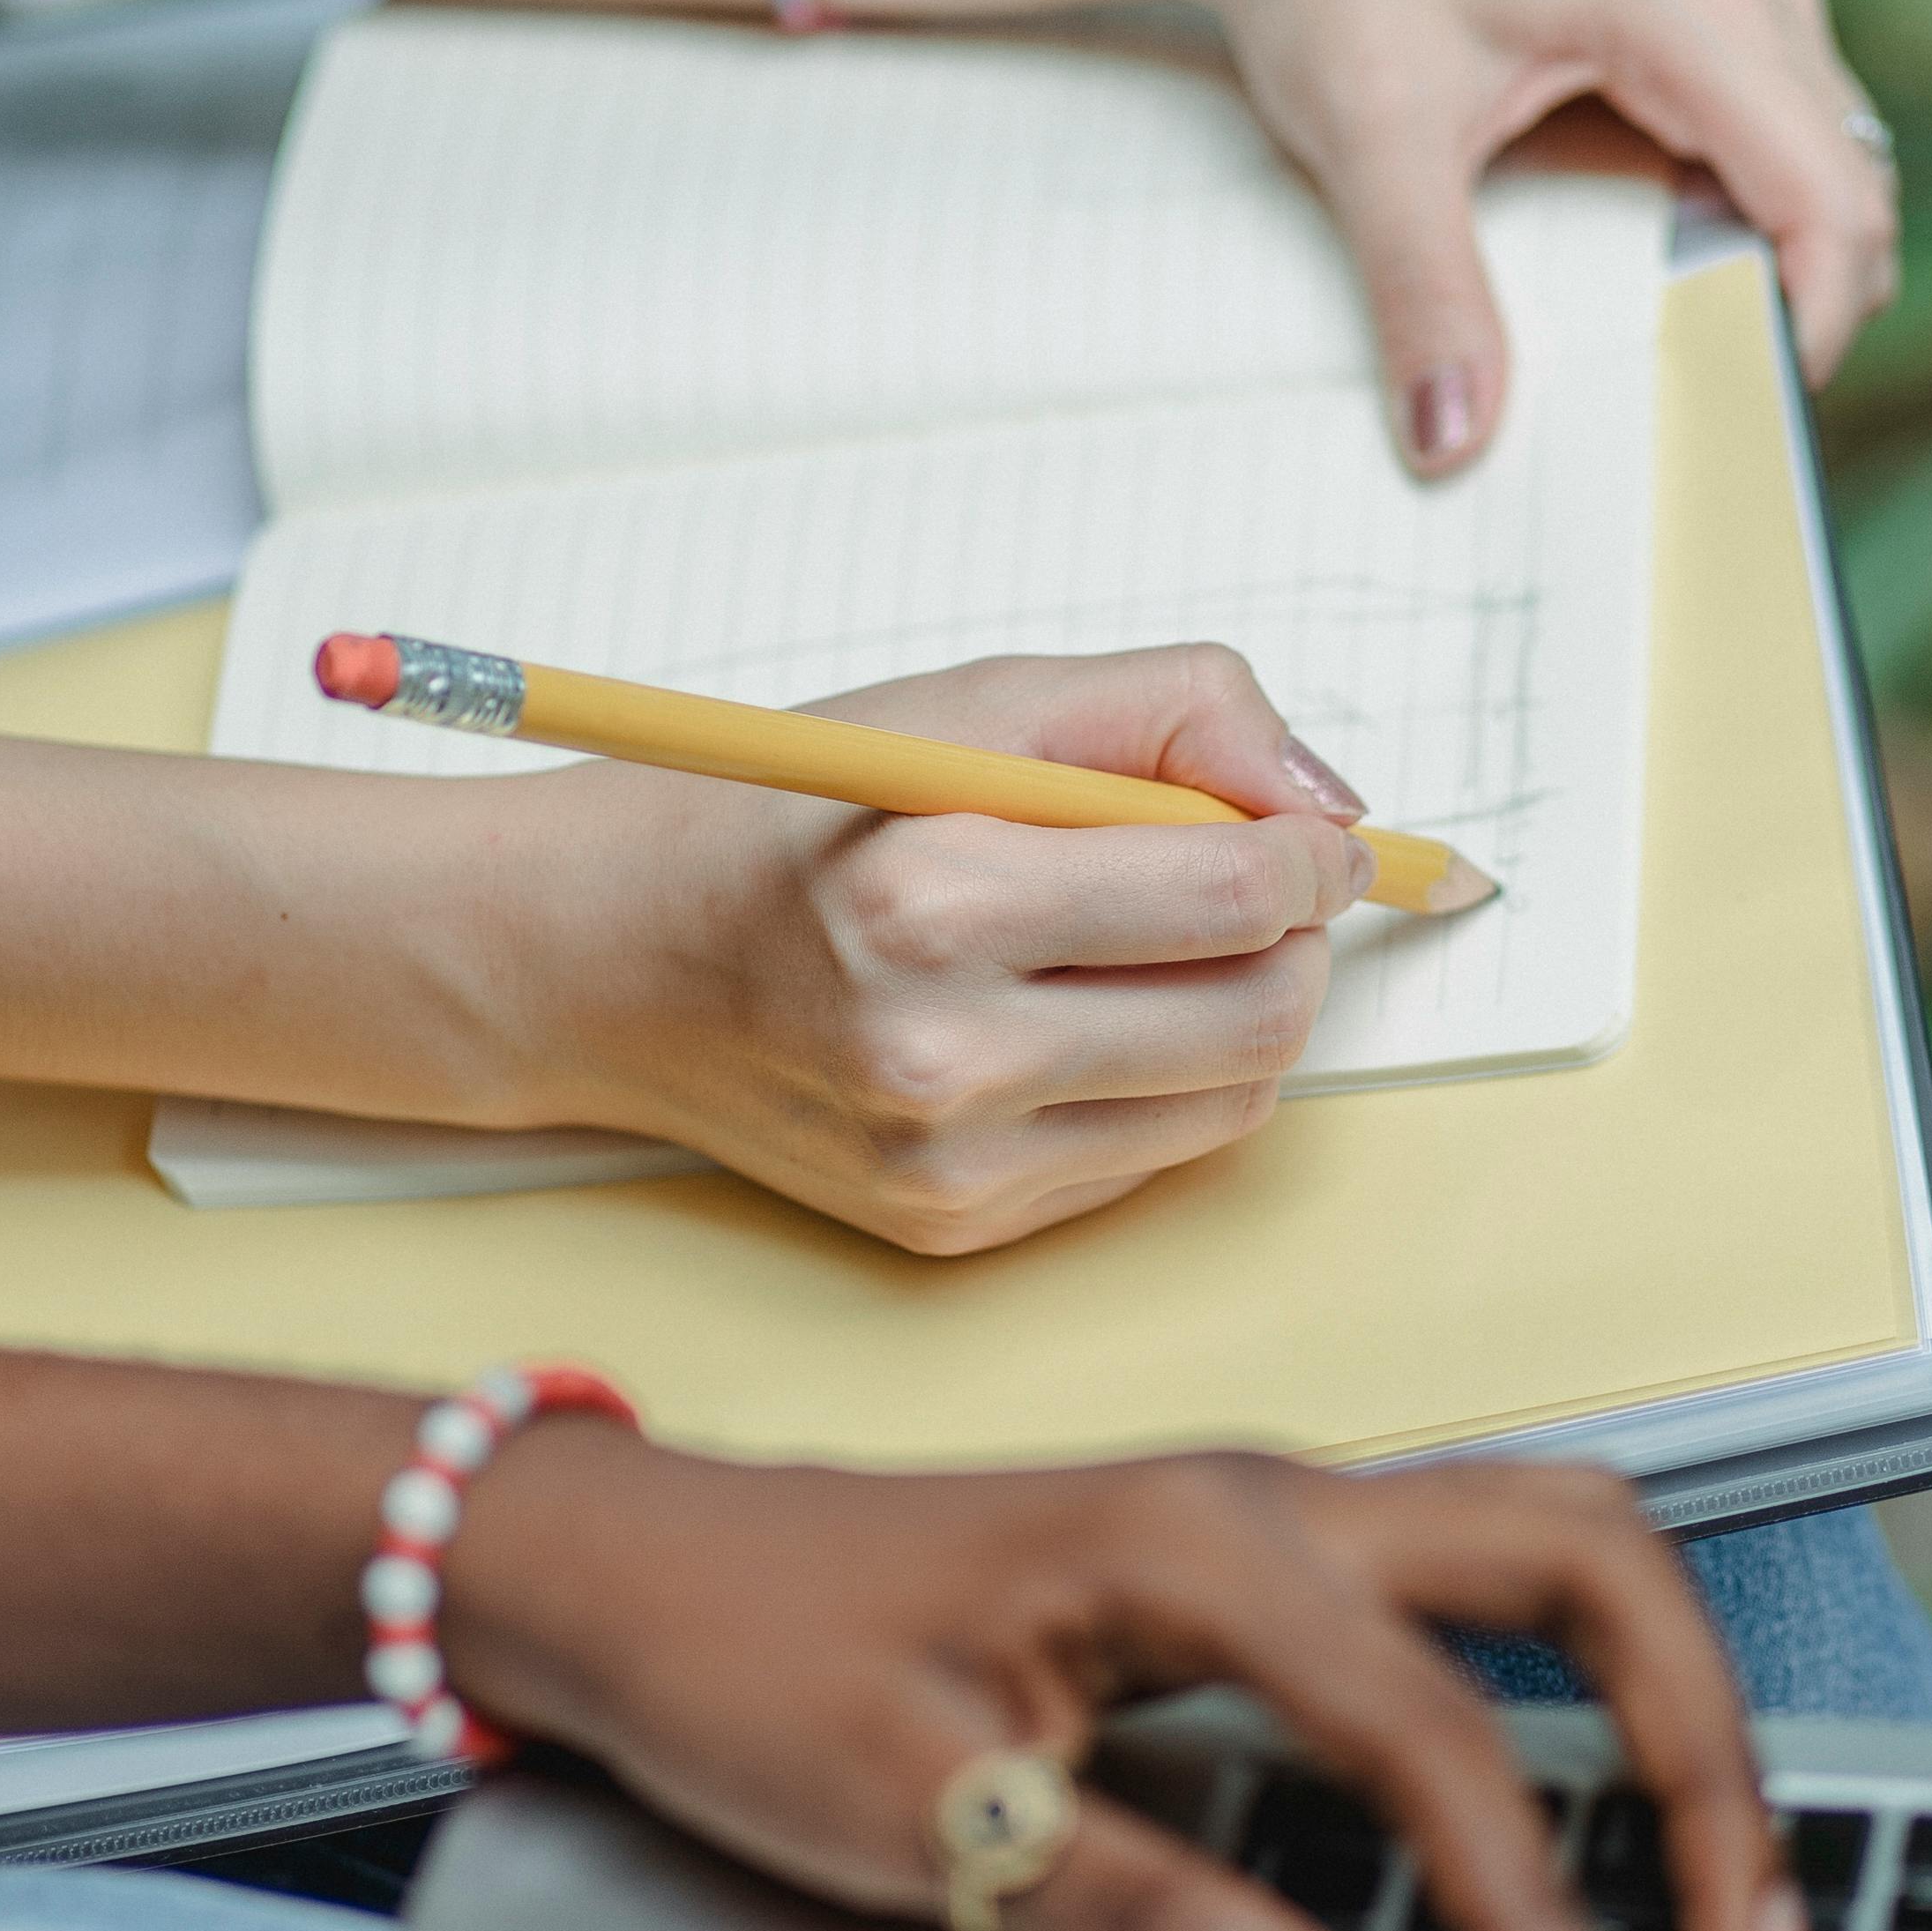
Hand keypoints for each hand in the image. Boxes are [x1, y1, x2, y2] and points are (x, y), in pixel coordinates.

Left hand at [440, 1431, 1809, 1930]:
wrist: (626, 1569)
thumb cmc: (742, 1668)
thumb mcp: (912, 1822)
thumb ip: (1133, 1926)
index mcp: (1192, 1545)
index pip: (1442, 1736)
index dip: (1542, 1913)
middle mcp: (1263, 1500)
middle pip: (1588, 1562)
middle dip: (1706, 1746)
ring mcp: (1267, 1520)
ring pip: (1556, 1551)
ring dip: (1665, 1704)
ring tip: (1724, 1900)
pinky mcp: (1250, 1567)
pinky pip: (1475, 1602)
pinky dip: (1578, 1699)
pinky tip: (1588, 1836)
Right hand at [455, 640, 1372, 1256]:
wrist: (601, 960)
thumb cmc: (786, 819)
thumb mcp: (967, 704)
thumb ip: (1167, 709)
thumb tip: (1330, 799)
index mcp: (936, 898)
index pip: (1232, 892)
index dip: (1313, 856)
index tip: (1313, 835)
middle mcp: (941, 1054)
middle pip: (1259, 1017)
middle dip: (1295, 942)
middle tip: (1257, 885)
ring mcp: (947, 1162)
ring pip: (1229, 1104)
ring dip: (1242, 1015)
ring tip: (1163, 946)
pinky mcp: (951, 1226)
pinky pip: (1147, 1159)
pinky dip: (1159, 1083)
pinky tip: (1078, 1020)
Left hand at [1190, 0, 1900, 459]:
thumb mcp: (1369, 141)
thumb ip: (1425, 292)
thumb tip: (1452, 439)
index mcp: (1692, 8)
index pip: (1829, 201)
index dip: (1806, 329)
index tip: (1730, 423)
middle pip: (1852, 198)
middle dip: (1799, 315)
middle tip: (1692, 413)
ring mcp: (1748, 1)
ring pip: (1832, 180)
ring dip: (1779, 276)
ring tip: (1671, 351)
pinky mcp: (1722, 26)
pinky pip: (1785, 155)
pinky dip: (1748, 232)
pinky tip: (1657, 280)